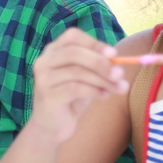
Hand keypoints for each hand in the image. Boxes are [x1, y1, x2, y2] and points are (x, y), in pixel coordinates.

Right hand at [28, 29, 127, 144]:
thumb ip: (98, 69)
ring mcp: (43, 79)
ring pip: (77, 72)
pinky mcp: (47, 96)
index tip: (114, 54)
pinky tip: (104, 96)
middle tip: (120, 73)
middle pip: (74, 53)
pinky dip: (94, 91)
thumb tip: (119, 64)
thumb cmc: (71, 98)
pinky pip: (75, 89)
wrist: (53, 126)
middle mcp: (44, 61)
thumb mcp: (86, 78)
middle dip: (100, 62)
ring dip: (102, 80)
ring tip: (118, 88)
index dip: (94, 43)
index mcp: (53, 51)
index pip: (72, 36)